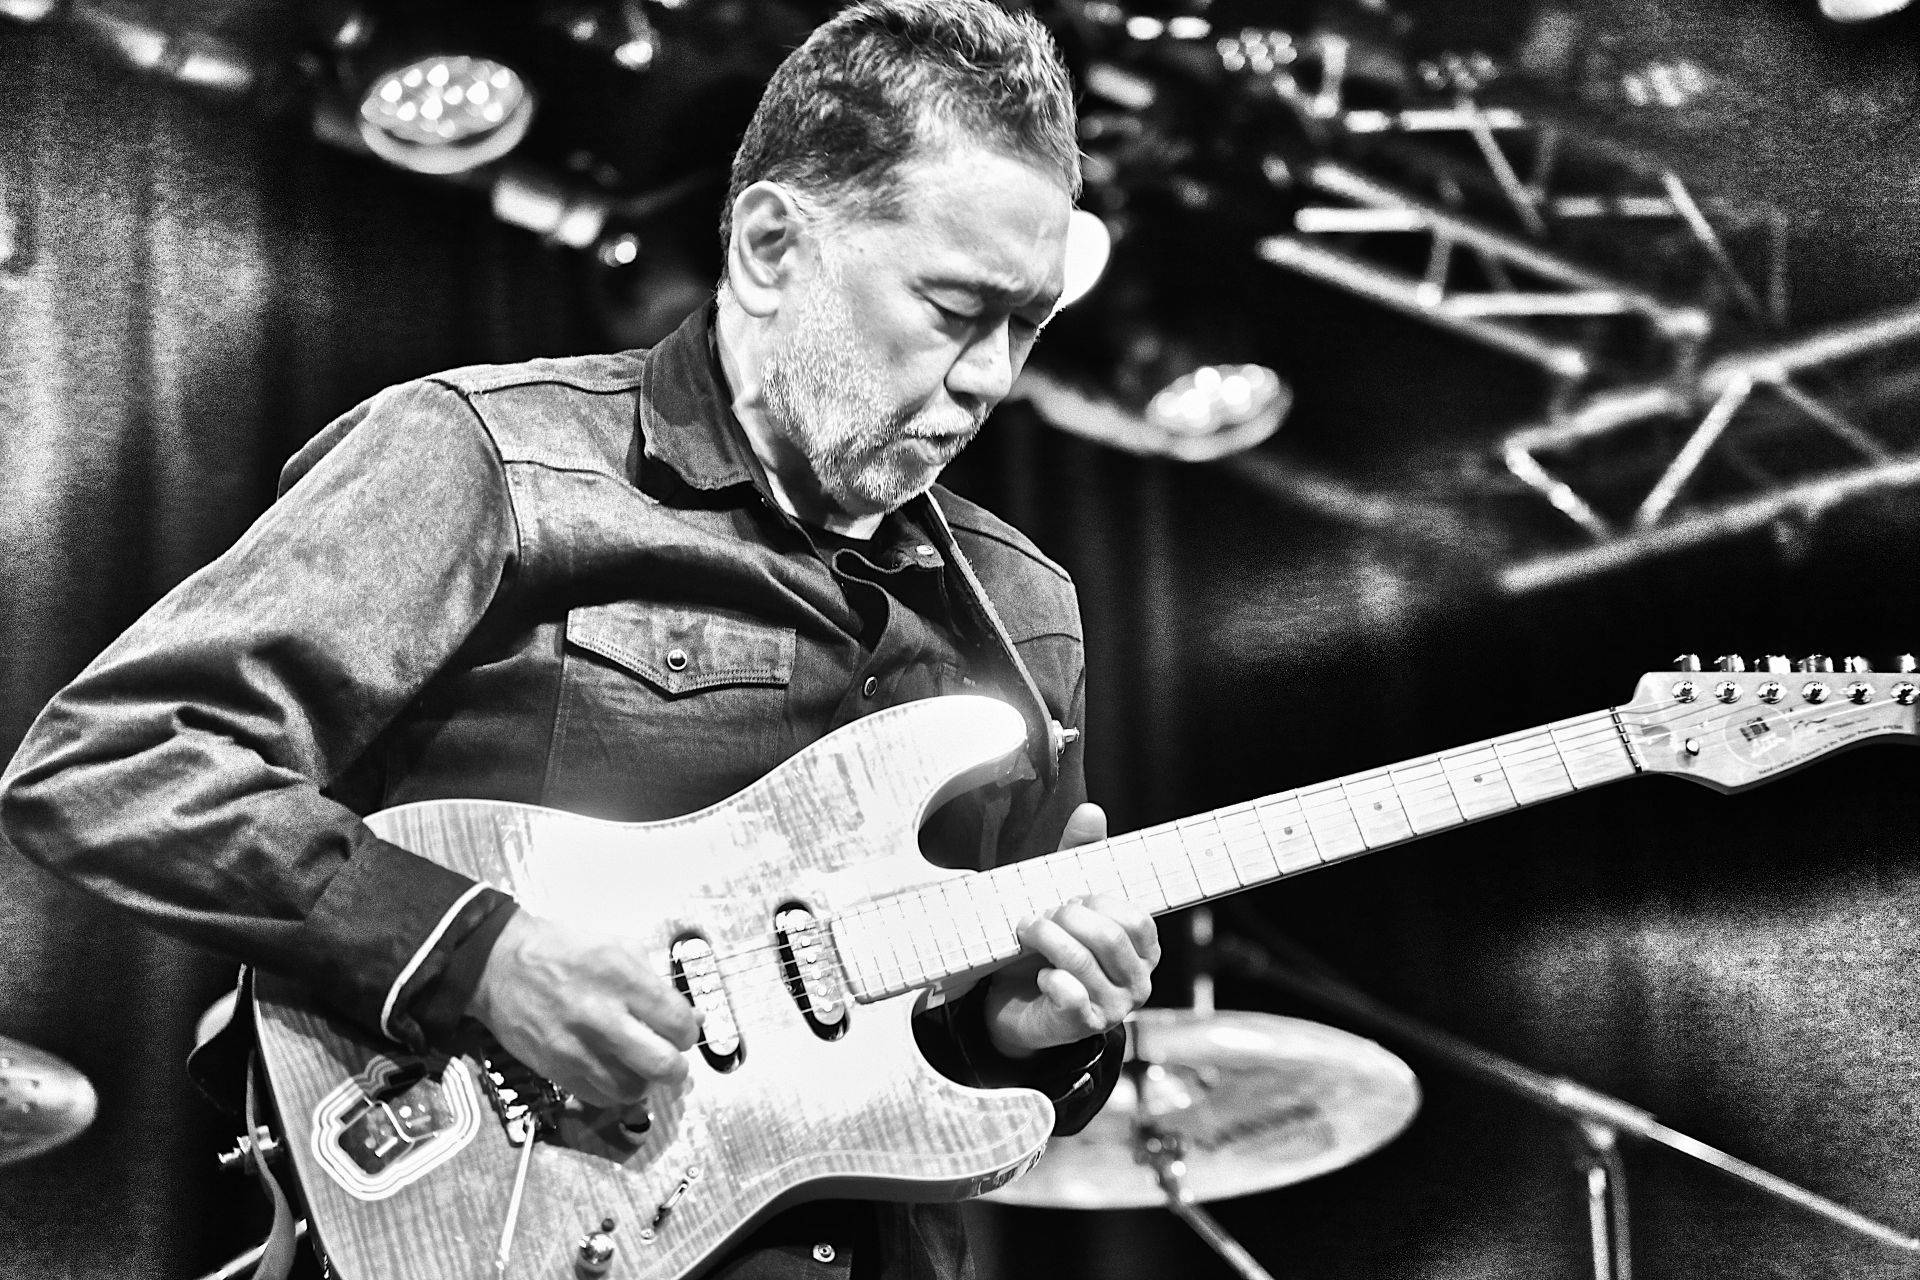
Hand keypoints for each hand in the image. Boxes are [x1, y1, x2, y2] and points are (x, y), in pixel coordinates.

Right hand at [466, 911, 700, 1105]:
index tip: (682, 1030)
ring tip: (639, 1066)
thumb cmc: (562, 952)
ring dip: (645, 1082)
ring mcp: (576, 1049)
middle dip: (677, 1067)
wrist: (499, 965)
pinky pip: (600, 1098)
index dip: (688, 1031)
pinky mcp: (555, 1071)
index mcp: (621, 979)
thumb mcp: (618, 948)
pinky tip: (613, 1072)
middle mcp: (601, 1017)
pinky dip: (614, 1091)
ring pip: (632, 1089)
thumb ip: (656, 985)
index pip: (678, 1023)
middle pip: (662, 1065)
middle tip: (671, 1059)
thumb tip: (691, 1018)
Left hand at [981, 803, 1159, 1057]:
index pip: (1136, 918)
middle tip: (1041, 915)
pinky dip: (1049, 978)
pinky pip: (1070, 996)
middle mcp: (1137, 981)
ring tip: (1028, 932)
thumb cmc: (1048, 948)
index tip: (1069, 899)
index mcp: (1142, 949)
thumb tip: (1091, 810)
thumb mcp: (1064, 899)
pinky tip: (1039, 975)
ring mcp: (1113, 1009)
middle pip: (1110, 938)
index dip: (1097, 902)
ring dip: (1047, 940)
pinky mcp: (1082, 1026)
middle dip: (1068, 918)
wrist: (1015, 1004)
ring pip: (1083, 964)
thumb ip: (1079, 856)